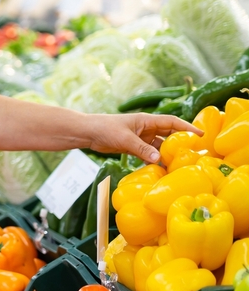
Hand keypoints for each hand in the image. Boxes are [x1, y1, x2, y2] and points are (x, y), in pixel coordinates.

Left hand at [86, 113, 201, 163]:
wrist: (88, 132)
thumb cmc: (105, 129)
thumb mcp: (125, 139)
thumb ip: (142, 149)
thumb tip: (159, 160)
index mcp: (147, 120)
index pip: (172, 122)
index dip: (187, 128)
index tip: (201, 135)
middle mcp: (147, 128)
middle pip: (169, 135)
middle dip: (181, 144)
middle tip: (193, 154)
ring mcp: (141, 138)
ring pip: (159, 147)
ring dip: (167, 155)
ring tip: (179, 166)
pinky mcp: (134, 147)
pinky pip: (149, 154)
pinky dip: (155, 161)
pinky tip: (160, 170)